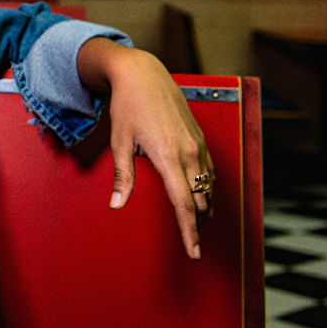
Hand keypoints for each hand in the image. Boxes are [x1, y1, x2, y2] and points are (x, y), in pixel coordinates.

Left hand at [77, 39, 213, 259]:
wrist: (144, 75)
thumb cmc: (128, 107)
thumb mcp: (120, 142)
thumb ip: (123, 176)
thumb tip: (117, 205)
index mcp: (168, 157)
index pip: (184, 204)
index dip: (190, 232)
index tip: (193, 252)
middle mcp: (189, 153)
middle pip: (201, 200)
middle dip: (198, 225)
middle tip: (193, 247)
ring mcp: (198, 145)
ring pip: (209, 187)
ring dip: (204, 208)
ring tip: (197, 227)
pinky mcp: (200, 138)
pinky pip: (209, 171)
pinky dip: (207, 189)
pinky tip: (200, 197)